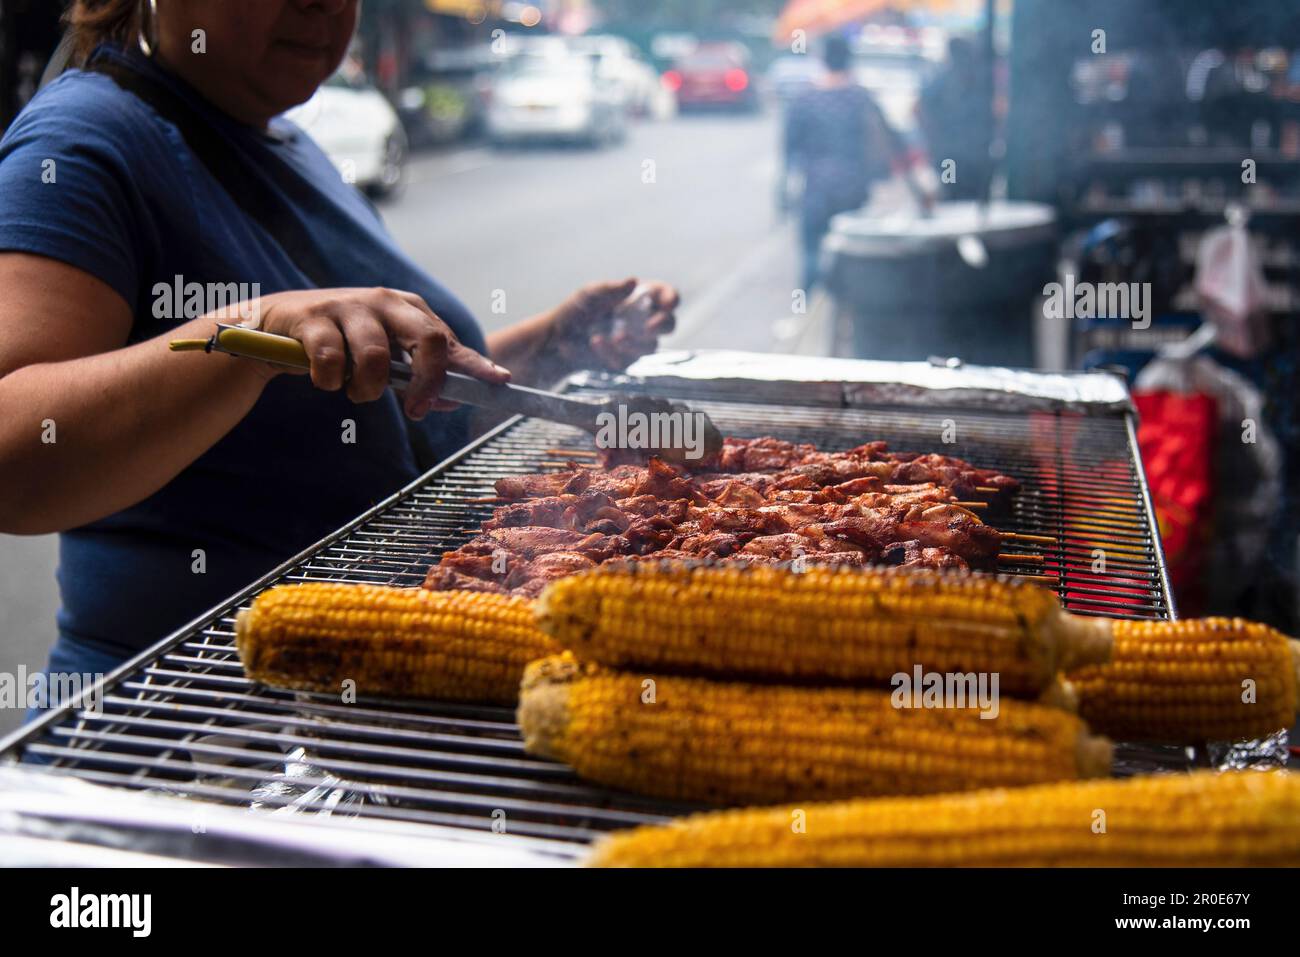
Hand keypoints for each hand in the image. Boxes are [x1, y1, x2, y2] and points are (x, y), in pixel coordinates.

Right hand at [252, 287, 509, 419]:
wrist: (275, 324)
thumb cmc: (342, 342)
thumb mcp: (385, 355)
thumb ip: (417, 376)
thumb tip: (450, 401)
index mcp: (409, 310)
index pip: (448, 339)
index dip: (475, 364)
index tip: (499, 382)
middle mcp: (385, 301)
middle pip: (426, 339)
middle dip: (426, 383)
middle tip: (416, 412)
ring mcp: (349, 306)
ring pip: (376, 358)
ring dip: (366, 390)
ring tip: (354, 391)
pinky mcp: (313, 317)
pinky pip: (331, 362)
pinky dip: (329, 382)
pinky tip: (325, 379)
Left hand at [549, 277, 678, 371]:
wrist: (558, 340)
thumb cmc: (577, 310)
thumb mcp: (590, 294)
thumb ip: (611, 289)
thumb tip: (633, 281)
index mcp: (640, 298)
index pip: (666, 296)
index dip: (671, 299)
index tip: (668, 304)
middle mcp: (643, 320)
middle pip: (669, 324)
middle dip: (662, 325)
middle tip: (648, 328)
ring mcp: (636, 342)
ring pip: (650, 346)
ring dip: (634, 342)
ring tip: (614, 337)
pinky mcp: (625, 360)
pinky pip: (628, 360)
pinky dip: (612, 352)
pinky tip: (596, 343)